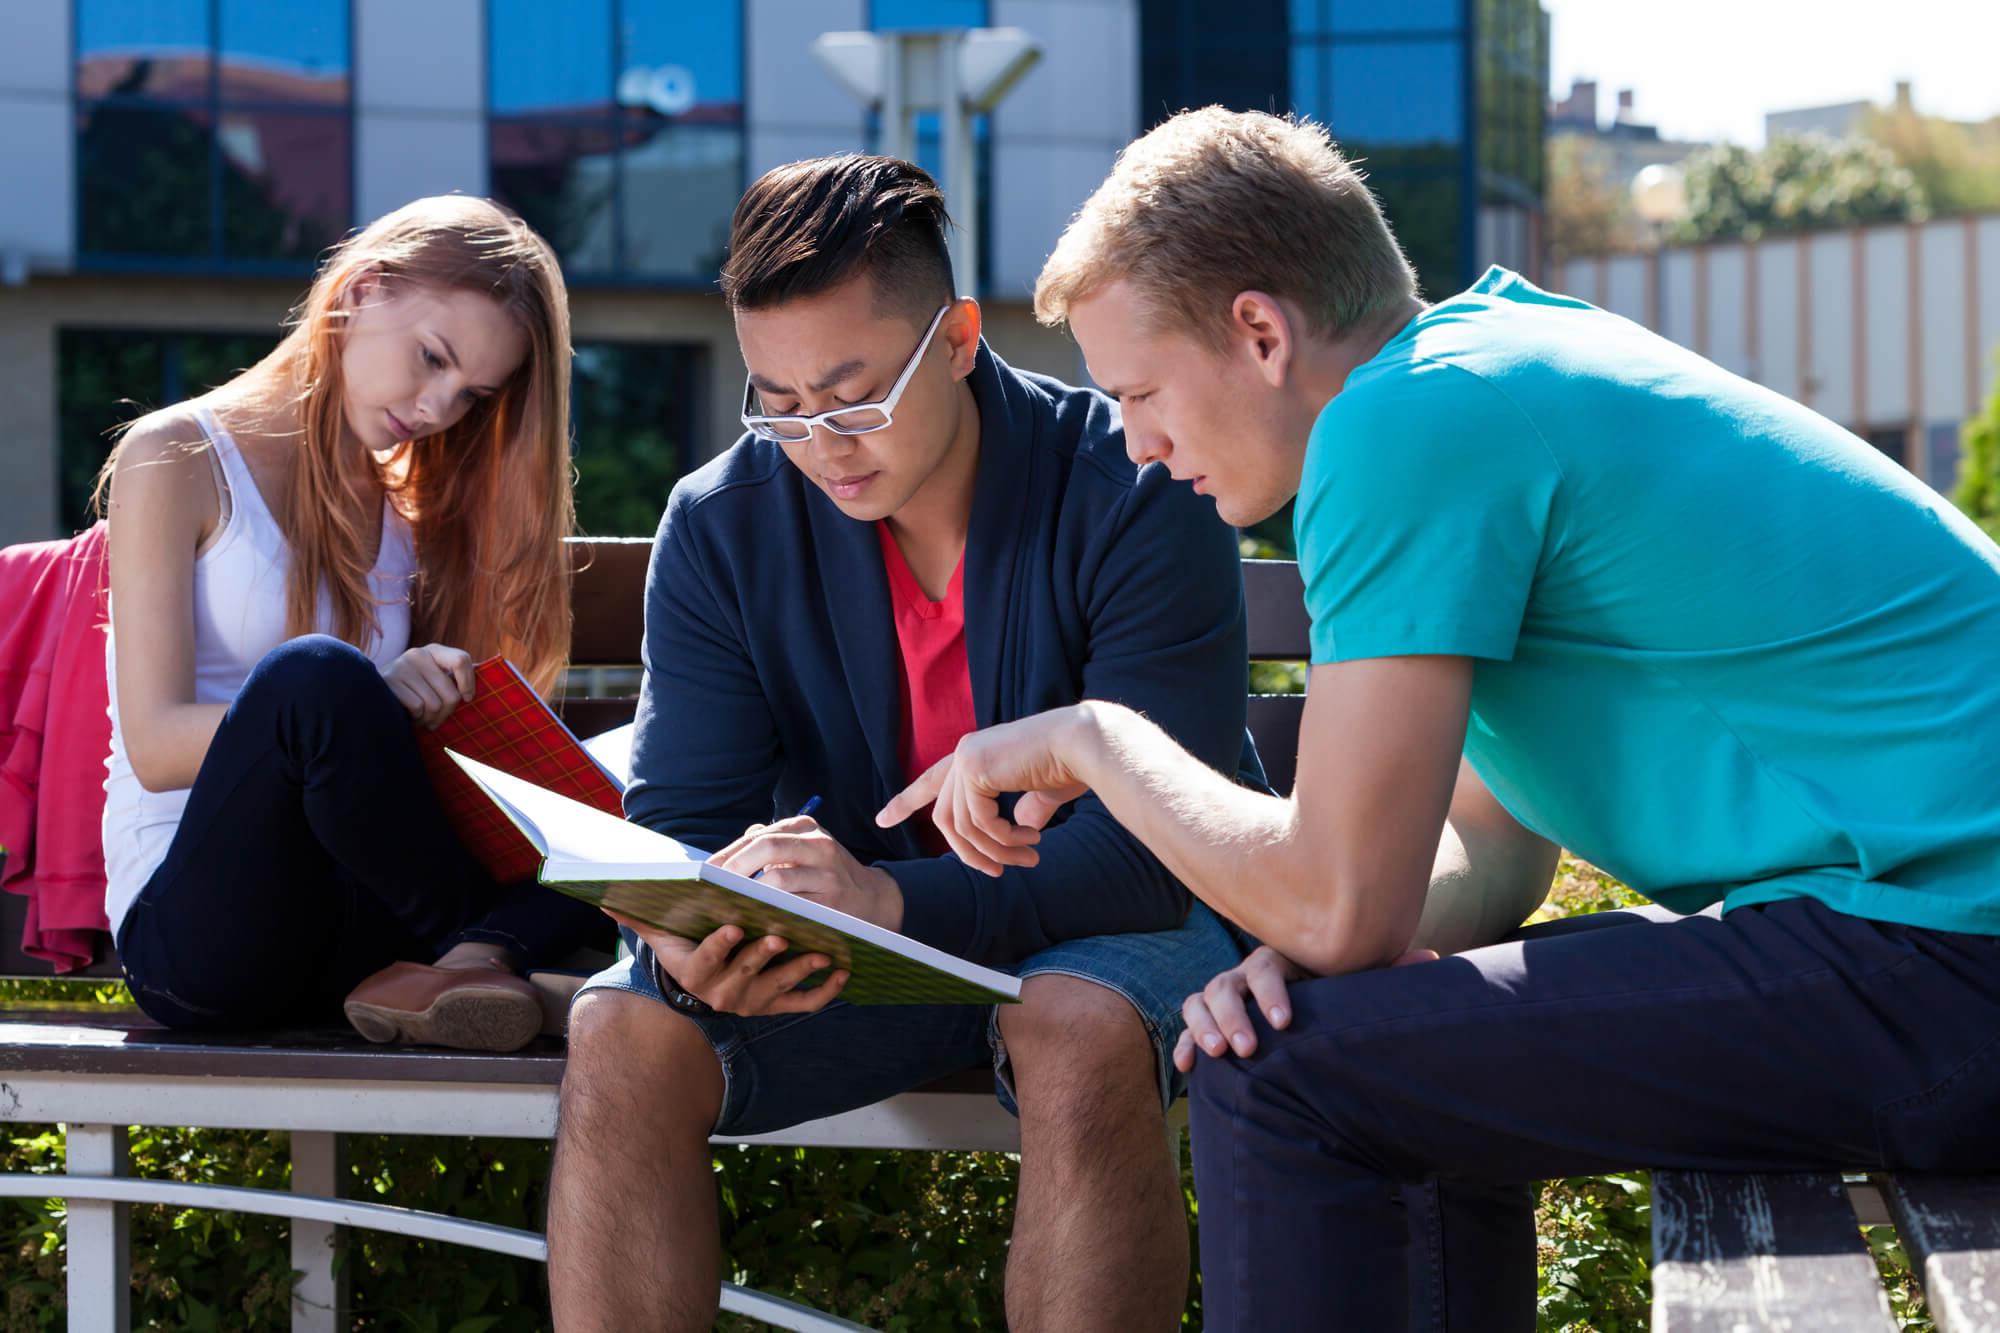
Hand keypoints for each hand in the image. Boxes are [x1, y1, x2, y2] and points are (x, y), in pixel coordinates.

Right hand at [382, 643, 474, 728]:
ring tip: (422, 716)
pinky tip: (409, 715)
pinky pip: (417, 708)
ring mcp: (402, 667)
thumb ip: (455, 678)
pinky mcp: (389, 682)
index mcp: (434, 651)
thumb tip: (489, 677)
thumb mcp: (435, 678)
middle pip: (451, 695)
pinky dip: (416, 718)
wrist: (374, 693)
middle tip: (437, 718)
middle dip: (446, 713)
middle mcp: (418, 654)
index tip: (466, 698)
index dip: (468, 683)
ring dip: (430, 719)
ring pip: (434, 705)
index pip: (461, 660)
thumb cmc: (416, 690)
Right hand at [604, 913, 848, 1017]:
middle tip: (782, 935)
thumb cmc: (685, 948)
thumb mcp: (660, 934)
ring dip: (800, 971)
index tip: (736, 925)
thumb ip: (637, 916)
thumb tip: (606, 897)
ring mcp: (753, 1000)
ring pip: (778, 989)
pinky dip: (824, 991)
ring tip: (821, 952)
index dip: (720, 945)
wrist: (701, 985)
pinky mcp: (776, 1006)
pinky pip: (803, 1004)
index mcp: (697, 971)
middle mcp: (724, 991)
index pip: (708, 959)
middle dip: (764, 956)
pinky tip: (841, 971)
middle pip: (746, 975)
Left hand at [710, 817, 903, 930]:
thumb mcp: (805, 849)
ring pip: (778, 879)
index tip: (707, 869)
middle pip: (768, 847)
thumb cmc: (827, 874)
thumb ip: (771, 843)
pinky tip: (753, 918)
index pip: (760, 835)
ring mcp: (828, 874)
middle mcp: (820, 845)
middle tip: (712, 885)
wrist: (873, 899)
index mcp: (807, 828)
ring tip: (727, 903)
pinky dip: (769, 911)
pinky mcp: (833, 902)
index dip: (730, 852)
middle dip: (735, 867)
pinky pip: (793, 907)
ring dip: (749, 892)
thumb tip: (737, 844)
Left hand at [876, 706, 1094, 876]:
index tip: (882, 820)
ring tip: (1029, 859)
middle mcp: (965, 752)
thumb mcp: (1043, 791)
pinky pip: (979, 824)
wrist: (1086, 744)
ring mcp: (966, 758)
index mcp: (975, 754)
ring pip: (962, 827)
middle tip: (999, 875)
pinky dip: (1005, 840)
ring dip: (996, 853)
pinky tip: (1032, 839)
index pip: (931, 781)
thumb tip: (1023, 826)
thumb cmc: (1072, 764)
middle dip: (969, 854)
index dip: (906, 801)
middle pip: (945, 819)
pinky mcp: (974, 768)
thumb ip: (1027, 808)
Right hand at [1172, 943, 1441, 1071]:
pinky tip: (1188, 1069)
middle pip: (1224, 986)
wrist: (1311, 1012)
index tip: (1285, 1023)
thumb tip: (1432, 960)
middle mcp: (1244, 976)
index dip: (1271, 992)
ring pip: (1198, 1001)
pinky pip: (1186, 1029)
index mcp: (1280, 961)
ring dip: (1202, 1026)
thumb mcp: (1359, 982)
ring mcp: (1223, 999)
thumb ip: (1388, 972)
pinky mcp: (1209, 1024)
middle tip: (1249, 1049)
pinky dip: (1184, 1045)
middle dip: (1232, 1016)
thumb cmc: (1337, 996)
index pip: (1265, 966)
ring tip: (1218, 1055)